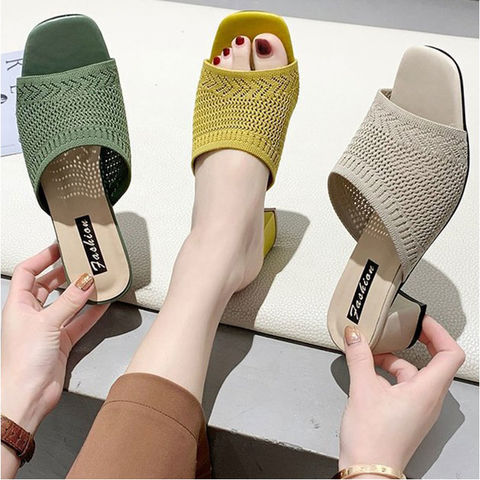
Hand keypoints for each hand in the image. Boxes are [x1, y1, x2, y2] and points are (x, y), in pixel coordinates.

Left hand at [1, 244, 108, 433]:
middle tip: (81, 262)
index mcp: (18, 305)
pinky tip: (102, 303)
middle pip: (47, 285)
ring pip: (66, 302)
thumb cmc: (22, 362)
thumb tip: (84, 282)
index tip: (59, 248)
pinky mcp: (61, 340)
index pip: (27, 272)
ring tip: (94, 279)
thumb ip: (69, 302)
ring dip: (80, 292)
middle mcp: (31, 314)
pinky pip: (79, 320)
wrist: (28, 395)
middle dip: (64, 272)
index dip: (42, 258)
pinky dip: (91, 312)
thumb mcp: (47, 323)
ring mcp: (47, 327)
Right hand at [339, 316, 464, 475]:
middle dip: (417, 343)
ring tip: (370, 354)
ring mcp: (419, 409)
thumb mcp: (362, 389)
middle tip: (402, 330)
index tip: (422, 321)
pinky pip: (404, 386)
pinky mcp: (407, 414)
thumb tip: (356, 336)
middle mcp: (429, 400)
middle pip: (434, 362)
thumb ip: (359, 357)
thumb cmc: (372, 439)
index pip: (450, 354)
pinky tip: (369, 374)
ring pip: (414, 374)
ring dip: (395, 360)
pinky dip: (389, 375)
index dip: (439, 333)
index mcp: (427, 391)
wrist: (368, 471)